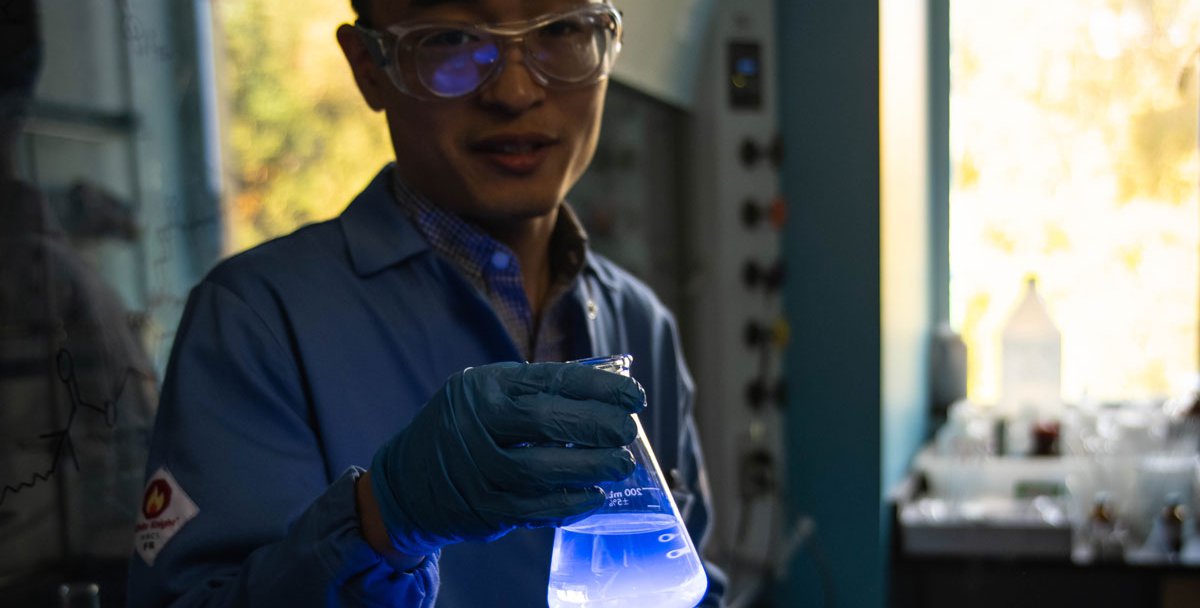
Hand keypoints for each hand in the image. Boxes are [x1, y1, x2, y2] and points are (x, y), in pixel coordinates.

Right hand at [368, 361, 644, 556]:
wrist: (407, 483)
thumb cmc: (464, 428)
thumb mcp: (486, 394)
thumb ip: (536, 391)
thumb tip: (606, 390)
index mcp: (484, 387)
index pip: (551, 380)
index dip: (599, 388)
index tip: (634, 396)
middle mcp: (477, 424)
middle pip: (547, 422)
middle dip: (597, 425)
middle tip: (629, 430)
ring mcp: (479, 469)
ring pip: (542, 469)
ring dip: (590, 467)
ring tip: (621, 465)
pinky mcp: (484, 508)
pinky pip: (535, 507)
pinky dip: (570, 502)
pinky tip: (594, 496)